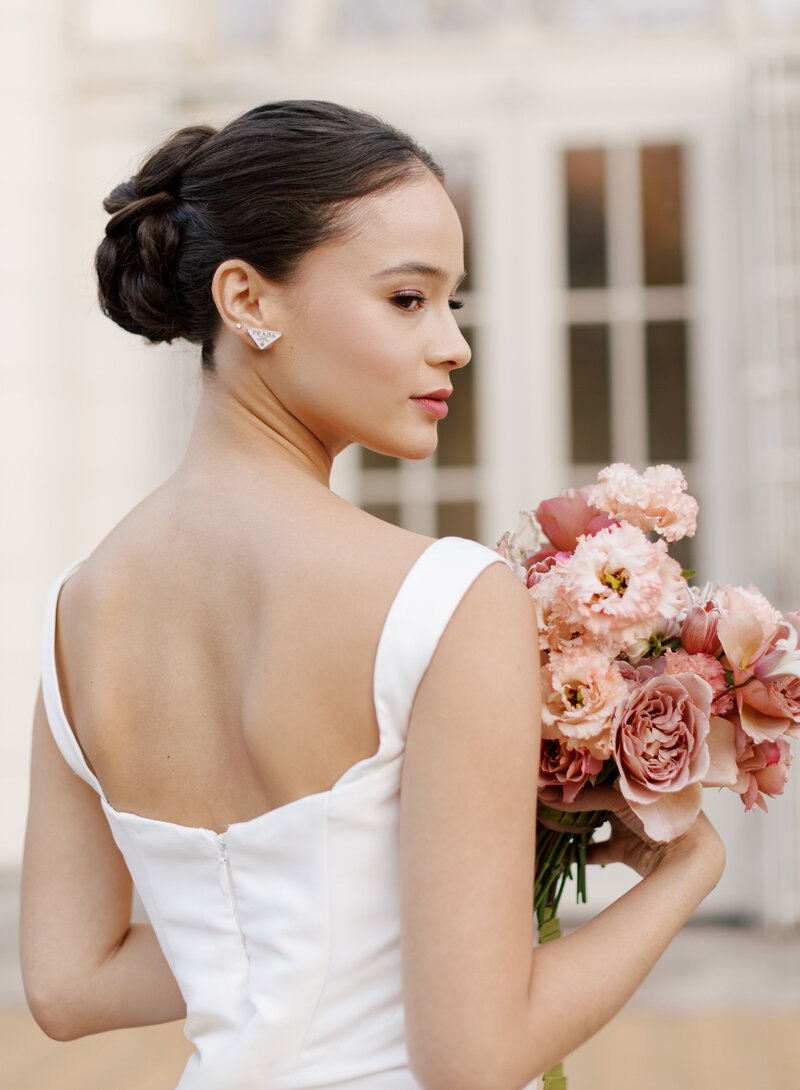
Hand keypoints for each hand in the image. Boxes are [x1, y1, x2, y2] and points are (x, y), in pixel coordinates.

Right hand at [538, 784, 724, 880]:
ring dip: (574, 822)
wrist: (689, 859)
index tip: (550, 774)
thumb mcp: (620, 800)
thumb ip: (585, 797)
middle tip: (544, 794)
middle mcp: (632, 798)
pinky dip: (581, 852)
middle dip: (572, 797)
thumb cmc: (660, 816)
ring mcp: (629, 825)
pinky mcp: (627, 851)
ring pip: (595, 821)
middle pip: (596, 795)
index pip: (601, 770)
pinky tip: (560, 851)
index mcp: (637, 778)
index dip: (576, 772)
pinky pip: (599, 850)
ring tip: (548, 819)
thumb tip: (548, 795)